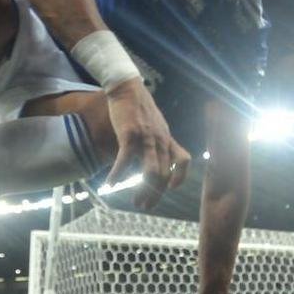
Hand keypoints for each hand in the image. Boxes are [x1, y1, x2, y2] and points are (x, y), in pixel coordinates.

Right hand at [105, 79, 190, 208]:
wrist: (127, 88)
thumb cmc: (139, 107)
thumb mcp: (156, 124)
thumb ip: (158, 141)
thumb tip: (156, 156)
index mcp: (167, 138)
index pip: (183, 160)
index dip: (180, 177)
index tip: (172, 189)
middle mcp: (160, 140)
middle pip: (165, 174)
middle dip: (156, 194)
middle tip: (144, 205)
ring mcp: (146, 138)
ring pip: (151, 172)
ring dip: (143, 191)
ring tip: (135, 201)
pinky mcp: (130, 134)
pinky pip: (126, 160)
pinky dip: (118, 174)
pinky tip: (110, 184)